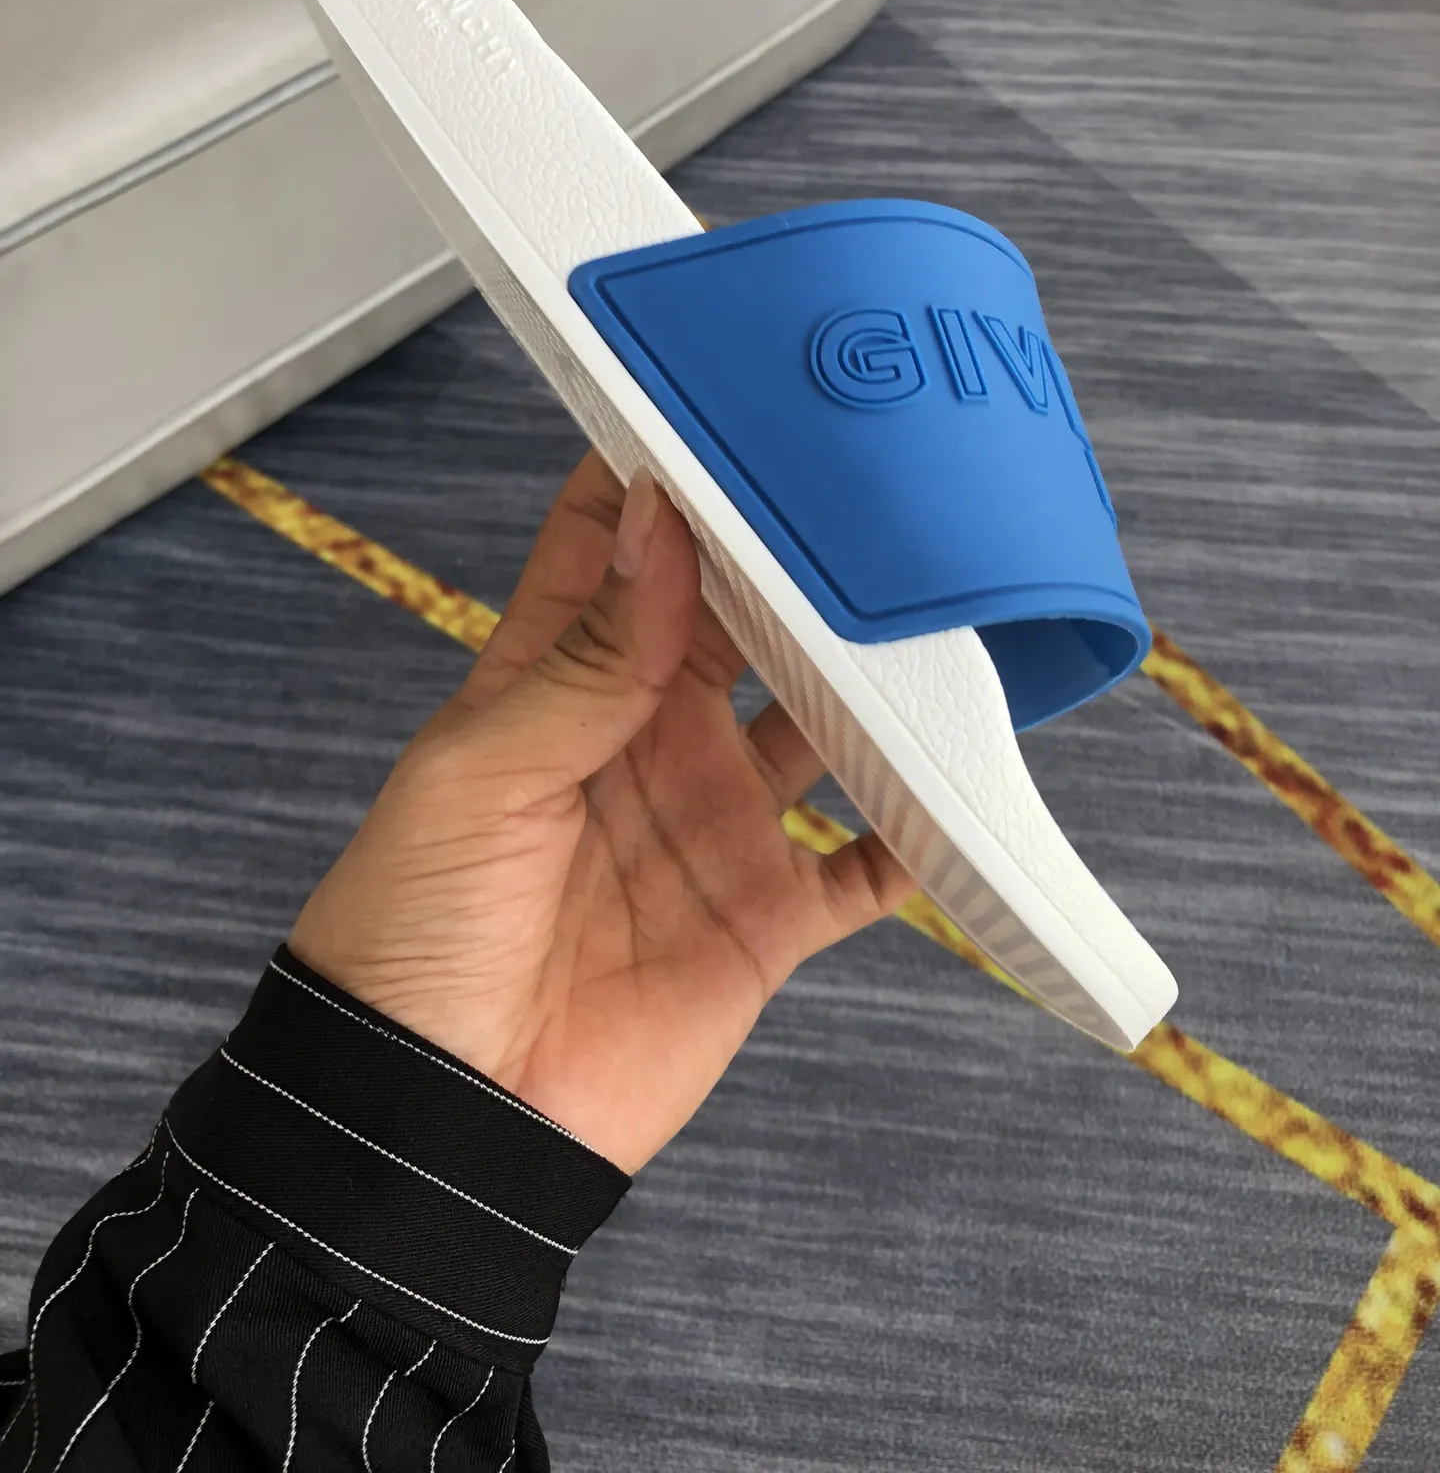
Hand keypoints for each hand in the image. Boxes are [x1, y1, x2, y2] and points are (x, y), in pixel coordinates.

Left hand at [288, 453, 912, 1171]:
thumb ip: (583, 660)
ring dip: (872, 689)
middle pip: (740, 625)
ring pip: (818, 730)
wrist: (438, 1113)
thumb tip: (657, 527)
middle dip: (796, 569)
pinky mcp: (761, 918)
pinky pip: (861, 870)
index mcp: (559, 682)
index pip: (618, 549)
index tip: (731, 408)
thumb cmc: (411, 928)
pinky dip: (915, 839)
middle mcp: (648, 738)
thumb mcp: (481, 773)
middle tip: (871, 502)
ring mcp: (711, 824)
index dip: (666, 479)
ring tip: (940, 629)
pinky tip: (960, 798)